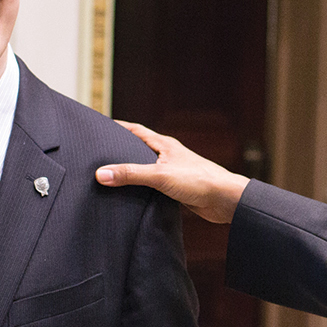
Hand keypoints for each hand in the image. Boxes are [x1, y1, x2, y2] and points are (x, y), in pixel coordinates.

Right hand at [95, 123, 248, 224]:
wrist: (225, 200)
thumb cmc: (200, 181)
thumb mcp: (159, 176)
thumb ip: (130, 174)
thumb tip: (102, 174)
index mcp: (165, 145)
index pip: (136, 130)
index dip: (118, 127)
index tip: (101, 126)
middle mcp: (168, 155)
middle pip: (139, 149)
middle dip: (121, 150)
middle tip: (100, 153)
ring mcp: (173, 172)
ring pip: (146, 168)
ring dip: (131, 171)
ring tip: (111, 175)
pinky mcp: (176, 188)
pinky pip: (153, 185)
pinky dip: (141, 188)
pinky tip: (132, 195)